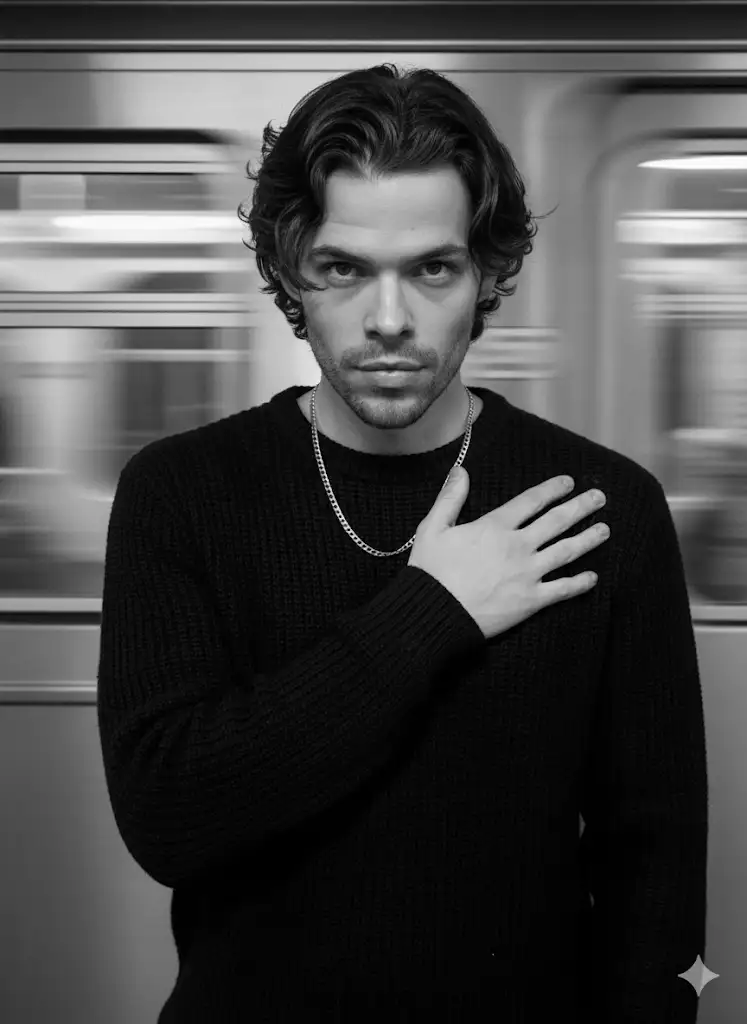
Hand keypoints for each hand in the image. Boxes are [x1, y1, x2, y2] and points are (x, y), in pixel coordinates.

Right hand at [407, 467, 608, 640]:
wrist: (435, 612)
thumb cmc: (431, 571)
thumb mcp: (433, 528)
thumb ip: (450, 498)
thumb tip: (461, 470)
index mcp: (495, 527)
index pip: (531, 501)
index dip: (552, 489)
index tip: (568, 482)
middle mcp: (518, 546)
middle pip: (557, 521)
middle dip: (580, 507)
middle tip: (599, 497)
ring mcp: (528, 573)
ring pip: (567, 551)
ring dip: (588, 539)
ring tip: (605, 530)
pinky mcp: (531, 600)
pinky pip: (563, 589)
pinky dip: (580, 583)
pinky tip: (593, 577)